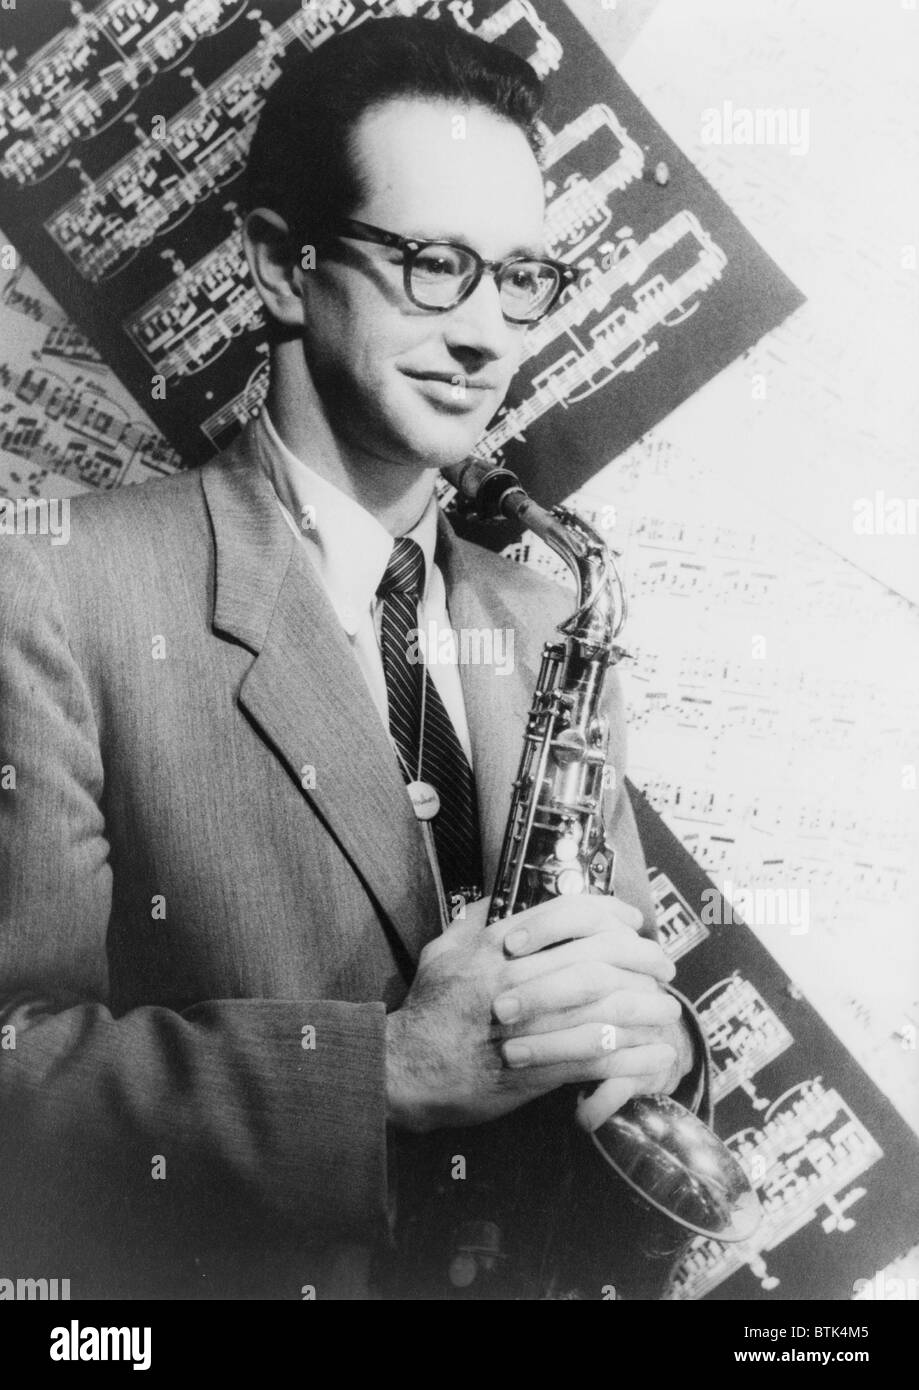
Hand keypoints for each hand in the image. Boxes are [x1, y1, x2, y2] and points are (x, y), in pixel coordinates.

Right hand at [385, 893, 680, 1133]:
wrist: (405, 1070)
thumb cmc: (427, 1010)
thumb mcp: (442, 950)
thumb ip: (474, 920)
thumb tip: (502, 898)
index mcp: (495, 946)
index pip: (567, 914)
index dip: (610, 913)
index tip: (633, 923)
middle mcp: (515, 979)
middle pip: (597, 958)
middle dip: (641, 959)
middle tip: (664, 965)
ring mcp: (526, 1025)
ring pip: (603, 1008)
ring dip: (645, 1008)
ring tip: (666, 1009)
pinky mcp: (534, 1070)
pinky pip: (596, 1059)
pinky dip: (631, 1056)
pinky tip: (652, 1054)